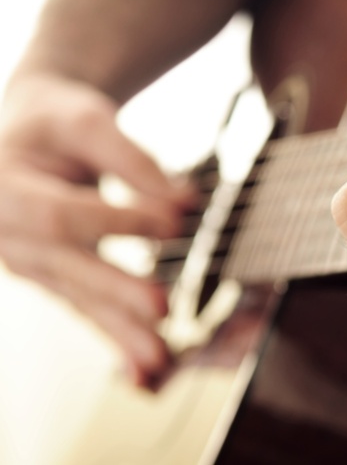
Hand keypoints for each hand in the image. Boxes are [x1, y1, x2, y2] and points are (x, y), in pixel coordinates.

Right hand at [0, 73, 191, 384]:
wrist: (25, 132)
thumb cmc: (53, 120)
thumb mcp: (85, 118)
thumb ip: (132, 159)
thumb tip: (185, 201)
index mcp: (1, 188)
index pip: (60, 213)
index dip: (116, 218)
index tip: (174, 219)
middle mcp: (4, 233)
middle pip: (65, 266)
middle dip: (115, 288)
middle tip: (161, 307)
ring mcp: (26, 262)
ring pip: (77, 298)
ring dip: (120, 330)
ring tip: (158, 360)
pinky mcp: (52, 279)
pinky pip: (84, 310)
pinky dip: (116, 338)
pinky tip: (144, 370)